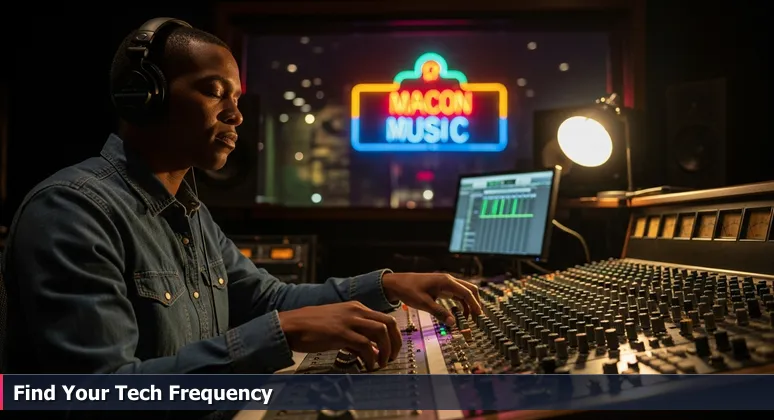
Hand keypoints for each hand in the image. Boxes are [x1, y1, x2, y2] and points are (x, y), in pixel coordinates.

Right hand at [278, 301, 401, 369]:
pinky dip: (371, 357)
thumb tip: (369, 352)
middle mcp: (356, 311)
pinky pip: (365, 345)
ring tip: (381, 364)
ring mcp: (349, 321)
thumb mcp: (338, 327)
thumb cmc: (311, 327)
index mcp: (356, 308)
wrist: (291, 325)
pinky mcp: (341, 333)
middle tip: (393, 357)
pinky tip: (367, 366)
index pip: (385, 318)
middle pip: (388, 323)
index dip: (393, 336)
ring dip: (386, 350)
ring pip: (381, 332)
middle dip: (396, 342)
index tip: (392, 350)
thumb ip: (355, 338)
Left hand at [382, 272, 481, 325]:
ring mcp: (446, 283)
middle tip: (477, 317)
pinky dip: (461, 302)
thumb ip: (440, 313)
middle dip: (475, 303)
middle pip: (470, 289)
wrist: (397, 283)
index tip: (479, 316)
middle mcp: (448, 280)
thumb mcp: (424, 304)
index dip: (475, 305)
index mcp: (446, 282)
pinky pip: (456, 294)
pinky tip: (459, 313)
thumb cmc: (409, 290)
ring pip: (464, 292)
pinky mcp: (442, 287)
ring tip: (468, 318)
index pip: (467, 293)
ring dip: (468, 303)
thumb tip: (454, 323)